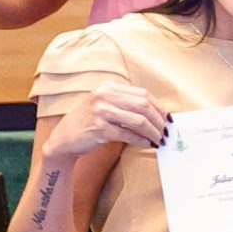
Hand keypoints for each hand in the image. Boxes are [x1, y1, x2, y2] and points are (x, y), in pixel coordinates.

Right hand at [42, 81, 168, 161]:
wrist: (64, 138)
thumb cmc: (90, 123)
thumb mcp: (106, 106)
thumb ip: (127, 105)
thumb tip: (160, 115)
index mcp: (108, 87)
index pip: (143, 94)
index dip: (159, 108)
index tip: (168, 119)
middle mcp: (104, 96)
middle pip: (144, 106)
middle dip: (159, 121)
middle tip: (166, 133)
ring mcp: (100, 111)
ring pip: (138, 121)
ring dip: (153, 132)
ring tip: (159, 140)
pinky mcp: (98, 128)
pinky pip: (128, 134)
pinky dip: (141, 141)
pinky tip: (147, 145)